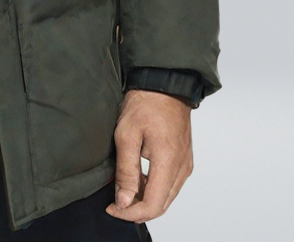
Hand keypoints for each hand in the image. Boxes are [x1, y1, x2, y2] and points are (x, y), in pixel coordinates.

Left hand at [105, 89, 193, 223]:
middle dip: (136, 209)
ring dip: (145, 199)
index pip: (152, 205)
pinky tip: (138, 177)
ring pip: (166, 197)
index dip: (130, 213)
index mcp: (168, 161)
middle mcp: (182, 168)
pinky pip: (170, 185)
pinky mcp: (184, 160)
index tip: (112, 208)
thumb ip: (126, 171)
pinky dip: (153, 188)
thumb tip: (123, 201)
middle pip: (161, 205)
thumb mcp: (126, 134)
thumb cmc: (145, 104)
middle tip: (114, 202)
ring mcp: (185, 164)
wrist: (164, 85)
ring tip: (123, 188)